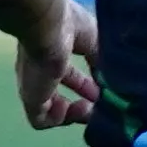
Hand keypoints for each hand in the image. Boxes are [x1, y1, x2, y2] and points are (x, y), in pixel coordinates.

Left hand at [13, 1, 100, 129]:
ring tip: (89, 109)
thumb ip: (103, 61)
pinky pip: (40, 120)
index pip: (68, 74)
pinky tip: (73, 109)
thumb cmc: (69, 26)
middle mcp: (40, 71)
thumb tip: (116, 78)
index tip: (106, 91)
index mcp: (53, 53)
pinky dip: (59, 120)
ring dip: (72, 114)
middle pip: (58, 93)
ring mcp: (33, 85)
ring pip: (49, 109)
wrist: (45, 25)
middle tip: (102, 106)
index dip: (86, 86)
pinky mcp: (30, 97)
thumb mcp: (96, 40)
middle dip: (82, 102)